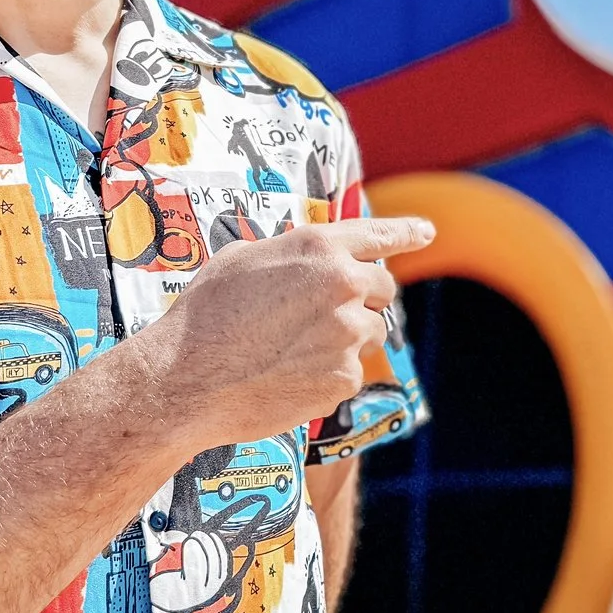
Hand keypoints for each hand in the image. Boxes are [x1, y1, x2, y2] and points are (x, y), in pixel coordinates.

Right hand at [112, 216, 433, 457]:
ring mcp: (348, 334)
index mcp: (319, 247)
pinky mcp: (344, 378)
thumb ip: (291, 254)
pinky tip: (288, 376)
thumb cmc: (203, 315)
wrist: (185, 380)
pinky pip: (350, 372)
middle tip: (324, 314)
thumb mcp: (243, 259)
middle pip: (383, 289)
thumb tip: (311, 260)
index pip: (378, 234)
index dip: (406, 232)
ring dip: (346, 338)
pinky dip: (328, 375)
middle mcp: (343, 285)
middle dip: (362, 298)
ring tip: (293, 349)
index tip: (427, 232)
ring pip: (370, 333)